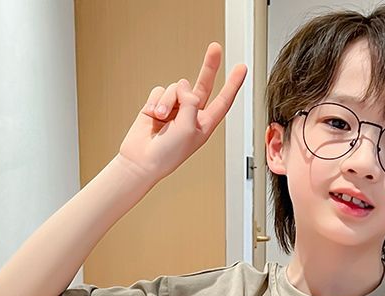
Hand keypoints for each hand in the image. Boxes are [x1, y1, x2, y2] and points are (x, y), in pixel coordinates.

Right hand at [117, 42, 246, 183]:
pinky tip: (153, 115)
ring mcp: (175, 108)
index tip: (242, 68)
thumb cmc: (168, 153)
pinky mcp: (158, 103)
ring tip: (162, 118)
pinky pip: (160, 90)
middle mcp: (192, 114)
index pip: (223, 100)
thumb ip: (192, 103)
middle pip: (204, 84)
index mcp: (205, 124)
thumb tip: (185, 85)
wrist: (142, 159)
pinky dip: (157, 101)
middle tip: (215, 48)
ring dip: (168, 101)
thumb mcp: (189, 128)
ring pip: (177, 87)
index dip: (233, 84)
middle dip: (210, 66)